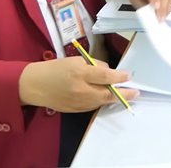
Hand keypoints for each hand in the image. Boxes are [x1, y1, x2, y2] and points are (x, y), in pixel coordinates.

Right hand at [18, 56, 136, 111]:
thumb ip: (93, 65)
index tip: (129, 75)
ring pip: (102, 102)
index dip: (119, 77)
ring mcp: (77, 102)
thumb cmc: (54, 69)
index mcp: (79, 72)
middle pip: (107, 94)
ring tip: (126, 95)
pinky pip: (93, 106)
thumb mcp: (75, 60)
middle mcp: (80, 89)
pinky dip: (102, 102)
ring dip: (115, 99)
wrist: (34, 85)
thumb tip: (109, 72)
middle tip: (136, 92)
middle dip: (124, 94)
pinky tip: (107, 98)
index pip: (105, 76)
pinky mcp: (74, 110)